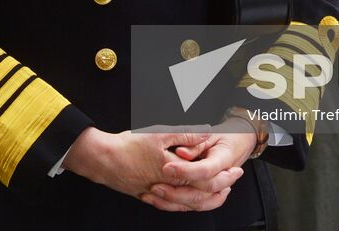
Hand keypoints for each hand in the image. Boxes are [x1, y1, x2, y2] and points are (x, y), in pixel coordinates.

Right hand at [62, 127, 219, 204]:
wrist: (103, 160)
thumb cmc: (129, 145)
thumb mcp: (159, 132)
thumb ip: (186, 133)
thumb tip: (207, 131)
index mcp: (174, 173)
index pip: (206, 180)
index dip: (224, 176)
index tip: (236, 169)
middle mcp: (168, 188)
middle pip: (201, 196)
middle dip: (220, 189)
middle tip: (233, 180)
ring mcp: (158, 195)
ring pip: (188, 205)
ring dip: (206, 200)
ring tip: (219, 193)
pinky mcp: (149, 197)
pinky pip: (173, 207)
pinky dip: (187, 205)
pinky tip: (191, 202)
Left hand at [143, 117, 256, 211]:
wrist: (241, 142)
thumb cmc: (227, 136)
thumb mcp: (211, 132)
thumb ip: (196, 141)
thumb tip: (181, 152)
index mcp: (224, 160)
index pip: (206, 171)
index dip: (186, 171)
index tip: (167, 167)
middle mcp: (221, 178)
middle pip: (201, 195)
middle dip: (176, 193)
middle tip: (156, 186)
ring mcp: (216, 188)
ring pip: (196, 203)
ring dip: (173, 202)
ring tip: (152, 195)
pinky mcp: (207, 193)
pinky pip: (193, 204)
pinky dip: (175, 205)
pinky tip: (158, 200)